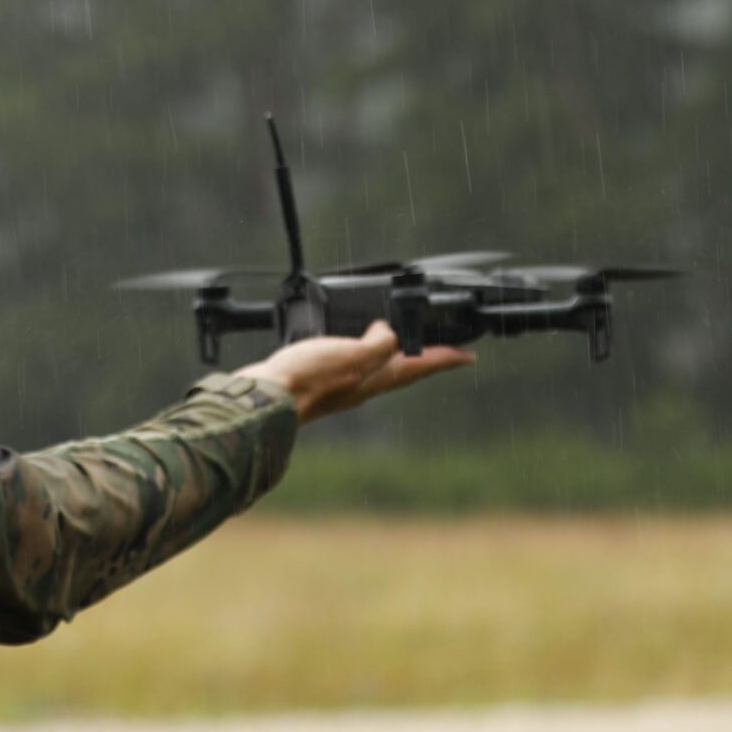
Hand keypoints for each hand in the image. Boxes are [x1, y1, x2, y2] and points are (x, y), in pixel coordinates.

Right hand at [234, 320, 474, 423]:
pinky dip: (359, 351)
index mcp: (374, 378)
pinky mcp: (318, 378)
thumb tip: (389, 331)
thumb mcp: (351, 356)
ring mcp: (340, 384)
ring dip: (392, 354)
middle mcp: (361, 384)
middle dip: (423, 358)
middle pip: (403, 369)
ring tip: (401, 342)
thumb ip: (378, 344)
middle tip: (441, 348)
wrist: (263, 400)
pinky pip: (350, 362)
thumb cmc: (305, 381)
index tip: (469, 355)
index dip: (446, 358)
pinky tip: (349, 343)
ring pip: (376, 366)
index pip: (420, 367)